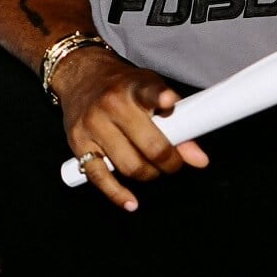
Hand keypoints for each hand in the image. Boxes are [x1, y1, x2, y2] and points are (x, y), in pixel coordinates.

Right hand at [56, 49, 208, 211]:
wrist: (80, 75)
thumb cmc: (120, 86)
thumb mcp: (150, 89)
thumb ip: (176, 121)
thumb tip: (198, 159)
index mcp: (132, 87)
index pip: (148, 92)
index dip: (161, 98)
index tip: (169, 101)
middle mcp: (110, 105)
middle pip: (150, 146)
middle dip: (169, 162)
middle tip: (173, 163)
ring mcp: (92, 125)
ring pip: (130, 166)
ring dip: (148, 174)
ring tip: (151, 168)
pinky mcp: (78, 143)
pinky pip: (99, 177)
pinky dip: (117, 193)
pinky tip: (131, 202)